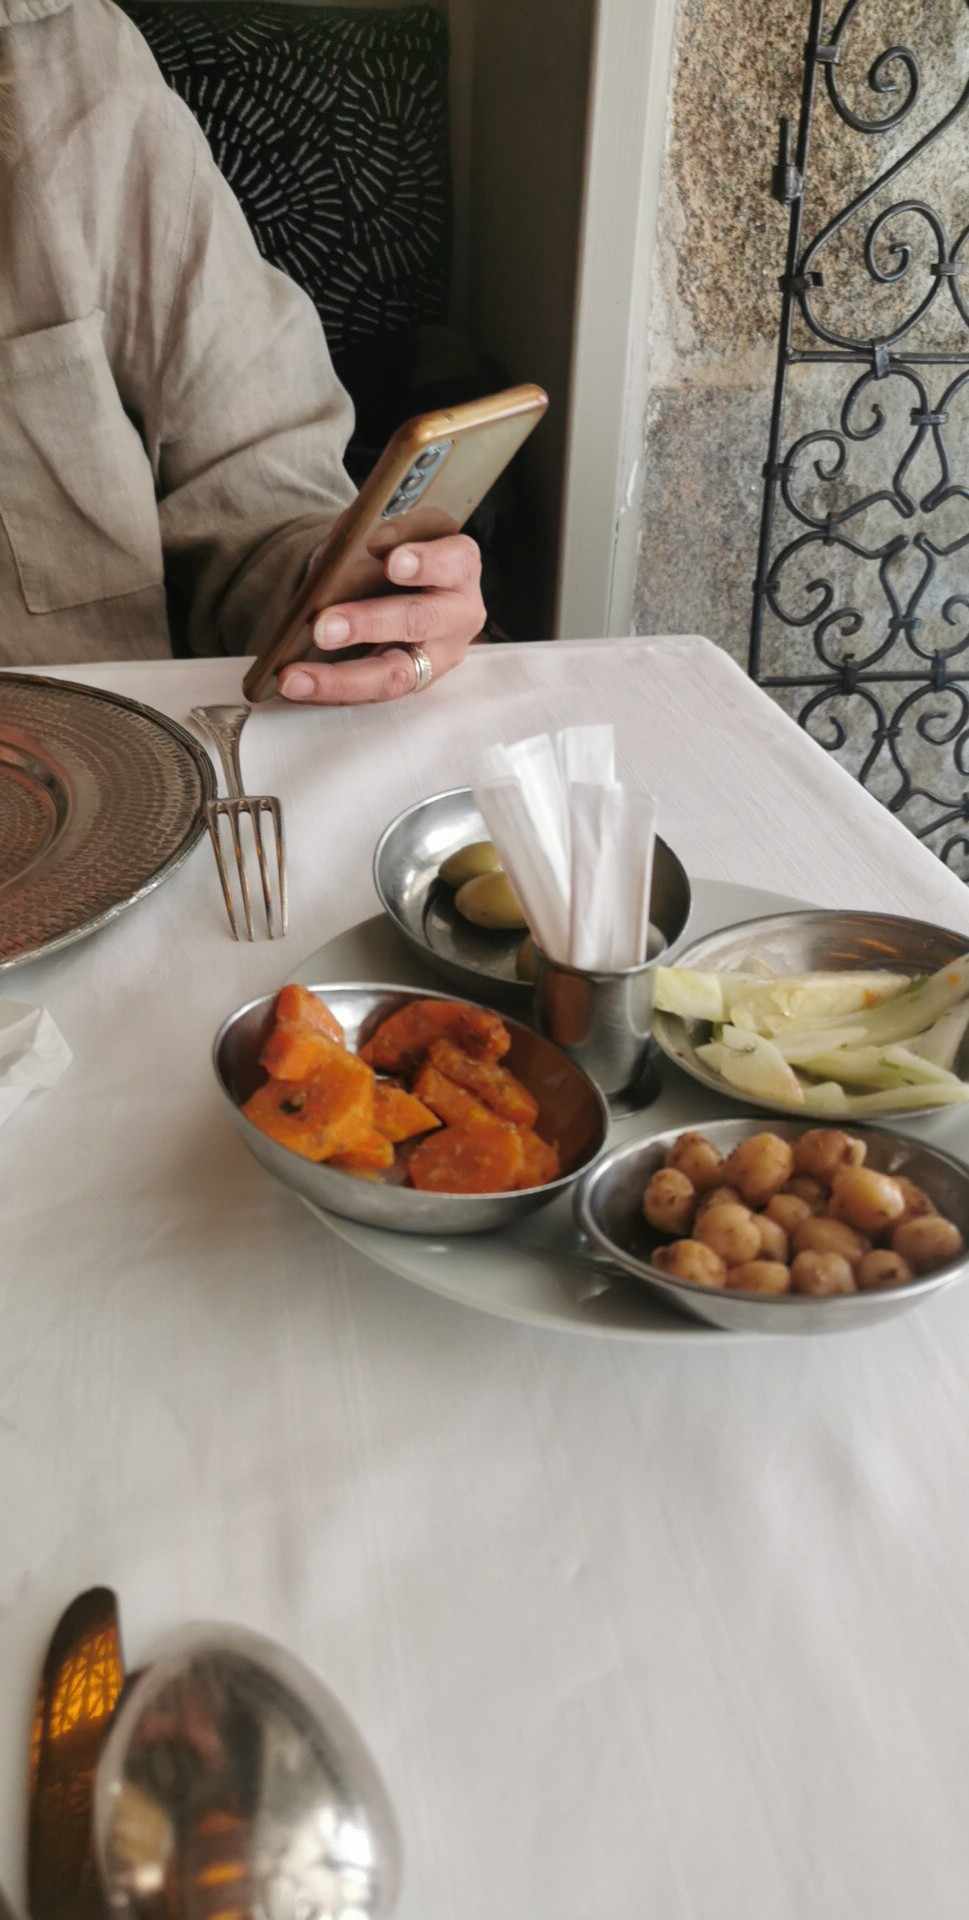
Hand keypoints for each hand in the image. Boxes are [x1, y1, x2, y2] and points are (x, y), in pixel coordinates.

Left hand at [278, 534, 484, 704]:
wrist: (398, 582)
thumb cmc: (396, 551)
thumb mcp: (387, 533)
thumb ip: (369, 539)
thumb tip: (341, 553)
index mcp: (460, 564)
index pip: (451, 561)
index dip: (424, 563)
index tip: (391, 561)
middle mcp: (459, 613)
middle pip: (420, 621)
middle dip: (369, 623)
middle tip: (322, 626)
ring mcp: (439, 655)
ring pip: (396, 674)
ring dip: (341, 676)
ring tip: (294, 677)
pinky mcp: (414, 682)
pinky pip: (373, 693)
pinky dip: (331, 690)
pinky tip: (297, 686)